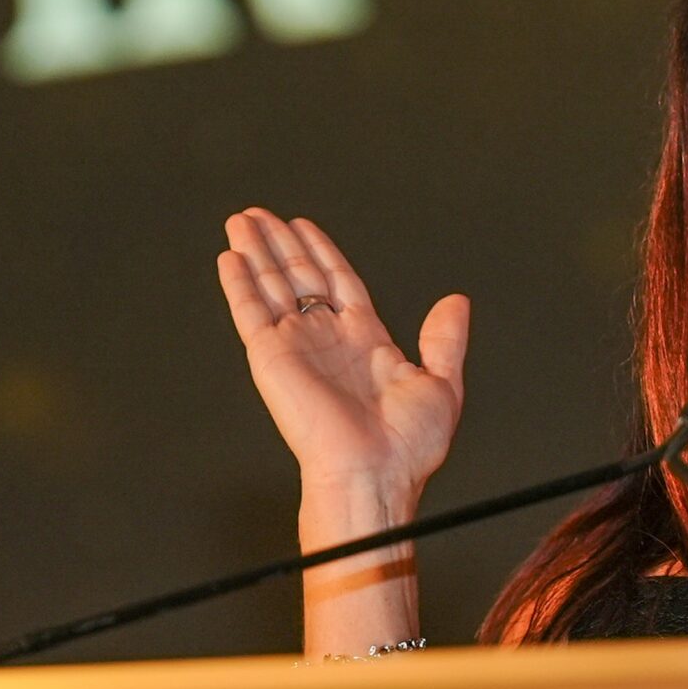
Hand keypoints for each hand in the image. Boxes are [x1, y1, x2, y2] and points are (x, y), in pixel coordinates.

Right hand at [216, 208, 469, 510]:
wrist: (374, 473)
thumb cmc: (407, 446)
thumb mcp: (440, 383)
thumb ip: (445, 340)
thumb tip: (457, 302)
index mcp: (365, 343)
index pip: (337, 283)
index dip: (321, 251)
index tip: (303, 225)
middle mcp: (326, 340)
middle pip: (299, 278)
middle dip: (281, 244)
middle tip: (261, 215)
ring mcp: (296, 347)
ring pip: (271, 287)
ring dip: (256, 252)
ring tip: (241, 221)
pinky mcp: (271, 358)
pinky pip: (251, 313)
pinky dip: (239, 284)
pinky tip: (230, 258)